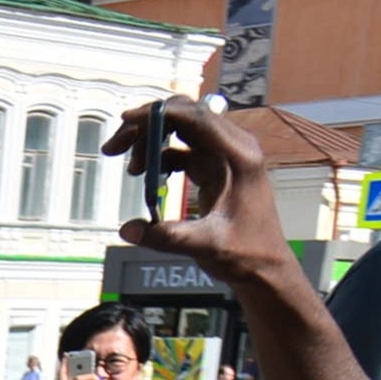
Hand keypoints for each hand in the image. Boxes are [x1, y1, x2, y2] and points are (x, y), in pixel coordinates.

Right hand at [105, 96, 289, 285]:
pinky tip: (147, 176)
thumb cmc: (247, 252)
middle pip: (185, 115)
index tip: (126, 122)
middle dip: (148, 125)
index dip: (158, 114)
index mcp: (238, 156)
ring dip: (151, 141)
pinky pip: (182, 149)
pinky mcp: (216, 167)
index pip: (196, 117)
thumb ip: (165, 237)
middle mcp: (234, 148)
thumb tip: (127, 229)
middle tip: (116, 148)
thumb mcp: (205, 245)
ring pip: (181, 129)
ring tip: (131, 170)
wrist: (264, 265)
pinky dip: (160, 156)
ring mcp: (225, 155)